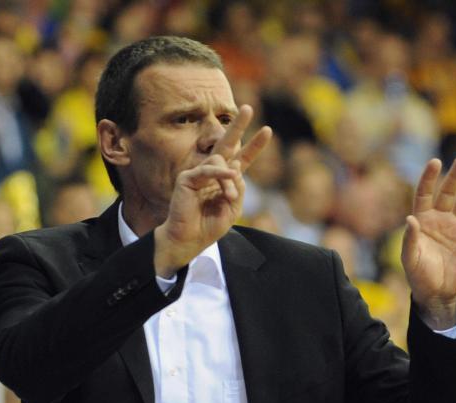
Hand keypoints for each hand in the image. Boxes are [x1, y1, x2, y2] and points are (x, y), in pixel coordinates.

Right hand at [154, 105, 271, 276]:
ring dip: (229, 181)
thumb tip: (237, 168)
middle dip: (237, 126)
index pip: (242, 158)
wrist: (190, 240)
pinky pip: (208, 170)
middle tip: (247, 108)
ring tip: (229, 198)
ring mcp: (199, 173)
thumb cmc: (209, 226)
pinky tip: (230, 175)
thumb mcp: (232, 208)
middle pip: (227, 144)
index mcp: (225, 179)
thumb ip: (238, 188)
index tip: (267, 130)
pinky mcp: (187, 178)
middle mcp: (213, 172)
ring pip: (221, 163)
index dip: (254, 146)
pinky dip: (220, 174)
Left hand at [402, 156, 455, 329]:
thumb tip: (411, 219)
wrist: (437, 291)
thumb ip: (410, 238)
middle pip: (446, 192)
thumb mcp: (410, 257)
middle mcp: (437, 218)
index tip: (435, 162)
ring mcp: (454, 225)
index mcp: (421, 219)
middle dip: (454, 176)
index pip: (424, 193)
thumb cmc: (418, 275)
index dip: (429, 178)